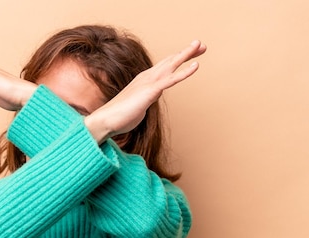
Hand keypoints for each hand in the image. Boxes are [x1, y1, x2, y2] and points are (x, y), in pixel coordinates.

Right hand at [84, 40, 206, 142]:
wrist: (106, 120)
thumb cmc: (120, 117)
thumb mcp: (138, 106)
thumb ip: (146, 100)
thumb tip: (149, 99)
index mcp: (144, 81)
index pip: (164, 67)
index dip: (178, 60)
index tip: (192, 57)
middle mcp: (147, 78)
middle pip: (170, 61)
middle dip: (186, 53)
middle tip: (201, 46)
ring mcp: (148, 83)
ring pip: (172, 65)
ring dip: (187, 54)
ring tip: (201, 46)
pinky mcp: (150, 91)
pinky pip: (171, 79)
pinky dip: (184, 72)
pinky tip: (195, 66)